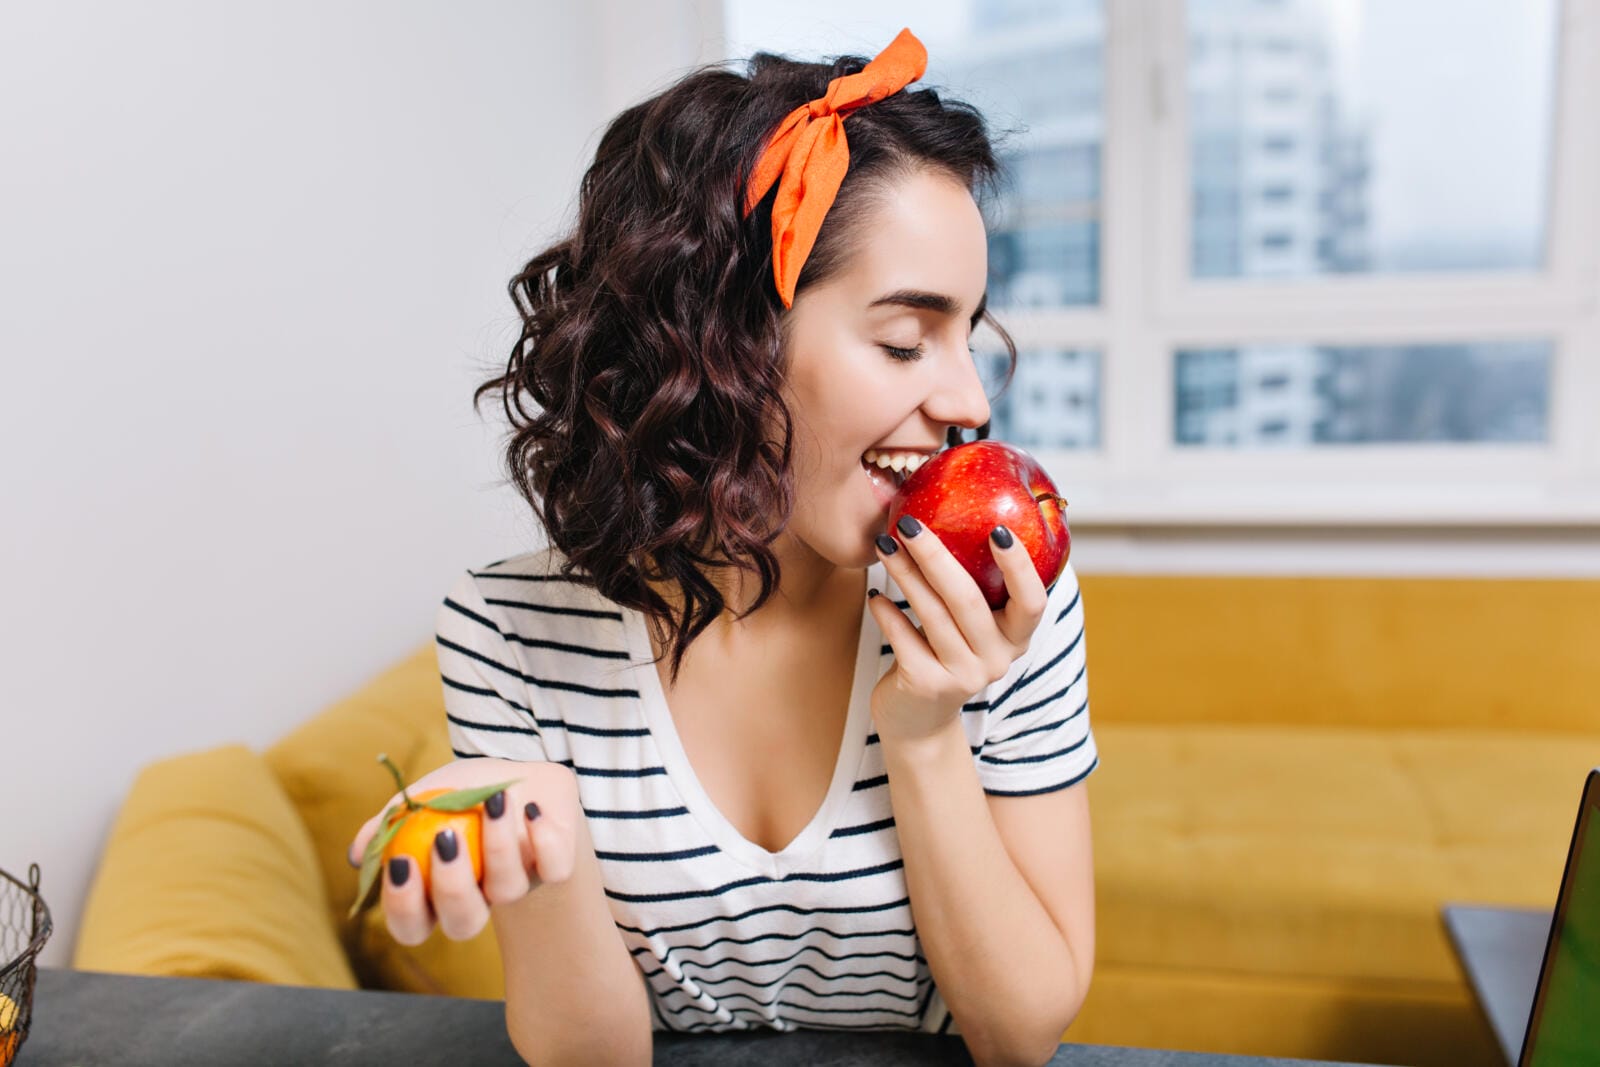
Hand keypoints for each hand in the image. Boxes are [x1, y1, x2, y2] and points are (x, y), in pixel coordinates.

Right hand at [347, 757, 581, 944]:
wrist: (519, 773)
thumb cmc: (461, 793)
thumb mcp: (422, 797)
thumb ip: (389, 823)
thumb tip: (358, 853)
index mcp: (436, 893)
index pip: (412, 926)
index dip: (404, 906)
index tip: (400, 862)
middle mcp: (479, 898)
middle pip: (463, 924)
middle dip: (451, 887)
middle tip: (444, 839)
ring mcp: (518, 885)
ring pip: (508, 890)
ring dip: (499, 844)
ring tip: (495, 800)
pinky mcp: (554, 866)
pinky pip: (555, 870)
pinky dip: (545, 839)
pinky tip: (532, 809)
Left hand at [868, 517, 1049, 745]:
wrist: (919, 722)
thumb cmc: (944, 654)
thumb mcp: (969, 627)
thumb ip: (974, 588)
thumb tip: (953, 514)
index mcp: (1016, 638)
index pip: (1033, 601)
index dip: (1019, 566)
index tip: (998, 529)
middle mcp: (997, 659)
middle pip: (967, 599)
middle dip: (934, 555)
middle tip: (908, 522)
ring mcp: (963, 676)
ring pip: (931, 613)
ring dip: (904, 573)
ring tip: (883, 544)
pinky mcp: (926, 685)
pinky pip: (902, 636)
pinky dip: (886, 611)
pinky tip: (875, 596)